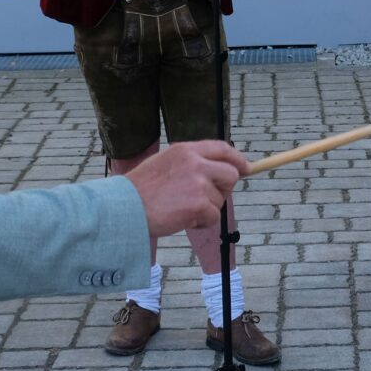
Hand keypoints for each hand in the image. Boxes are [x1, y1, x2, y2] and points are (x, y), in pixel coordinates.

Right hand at [125, 141, 248, 237]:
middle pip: (230, 174)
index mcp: (184, 150)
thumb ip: (189, 164)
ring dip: (205, 209)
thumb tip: (214, 173)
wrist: (124, 208)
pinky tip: (181, 219)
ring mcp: (198, 182)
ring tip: (180, 209)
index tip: (246, 168)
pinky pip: (213, 216)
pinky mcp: (199, 204)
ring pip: (219, 199)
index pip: (222, 148)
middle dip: (224, 189)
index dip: (237, 159)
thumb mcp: (164, 164)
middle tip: (207, 200)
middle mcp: (195, 162)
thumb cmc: (139, 190)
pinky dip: (201, 222)